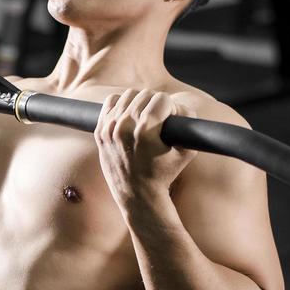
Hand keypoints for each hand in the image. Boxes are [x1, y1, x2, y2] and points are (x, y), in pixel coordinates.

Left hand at [95, 88, 197, 208]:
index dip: (171, 108)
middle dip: (156, 105)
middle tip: (159, 122)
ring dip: (140, 103)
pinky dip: (122, 106)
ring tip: (145, 119)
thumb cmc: (165, 173)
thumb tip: (180, 105)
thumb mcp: (187, 151)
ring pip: (128, 95)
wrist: (137, 194)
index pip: (161, 98)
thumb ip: (189, 122)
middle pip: (145, 95)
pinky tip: (129, 118)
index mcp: (144, 131)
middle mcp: (124, 127)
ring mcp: (109, 129)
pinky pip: (111, 102)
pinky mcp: (100, 131)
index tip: (171, 120)